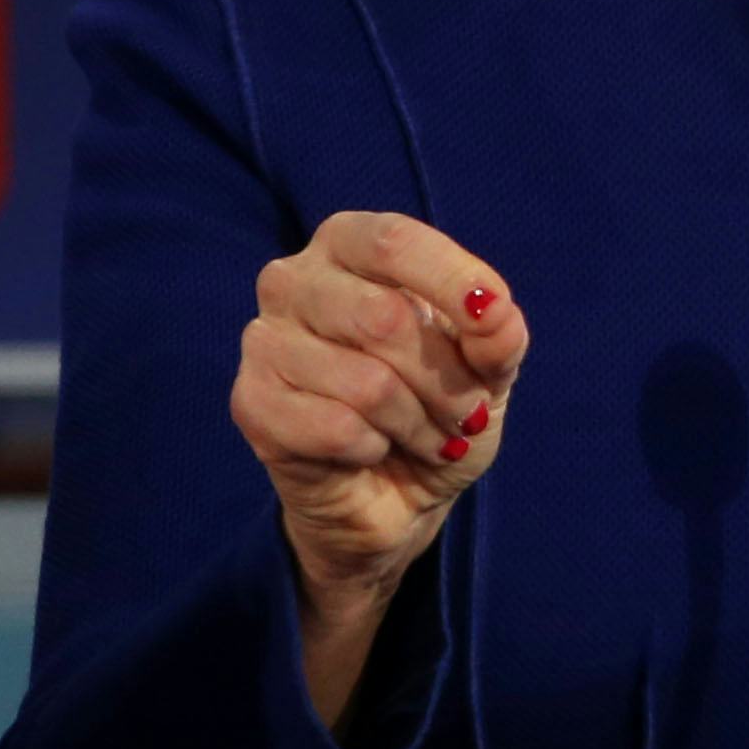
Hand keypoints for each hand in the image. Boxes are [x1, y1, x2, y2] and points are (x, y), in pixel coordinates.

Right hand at [230, 210, 528, 727]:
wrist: (395, 514)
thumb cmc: (443, 424)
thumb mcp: (491, 382)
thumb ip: (499, 337)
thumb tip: (498, 316)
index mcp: (356, 249)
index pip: (392, 235)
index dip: (451, 281)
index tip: (497, 329)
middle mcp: (294, 280)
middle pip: (382, 311)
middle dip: (441, 379)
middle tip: (452, 419)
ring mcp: (263, 342)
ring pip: (356, 373)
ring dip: (410, 422)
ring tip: (414, 443)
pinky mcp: (248, 405)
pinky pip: (320, 420)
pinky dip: (367, 449)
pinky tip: (370, 459)